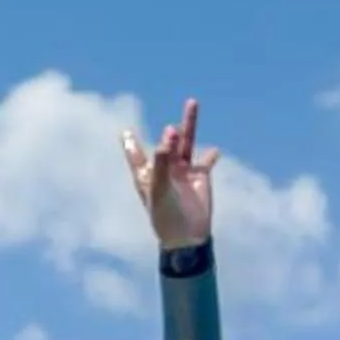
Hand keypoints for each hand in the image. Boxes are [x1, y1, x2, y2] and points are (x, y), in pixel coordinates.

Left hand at [122, 97, 218, 250]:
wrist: (186, 236)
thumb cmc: (165, 215)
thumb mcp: (159, 188)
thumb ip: (161, 161)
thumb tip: (168, 136)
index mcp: (148, 174)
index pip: (137, 156)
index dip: (131, 145)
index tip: (125, 133)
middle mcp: (165, 170)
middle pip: (167, 144)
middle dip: (170, 133)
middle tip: (171, 126)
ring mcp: (183, 172)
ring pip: (187, 144)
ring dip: (189, 125)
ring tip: (192, 103)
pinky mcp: (200, 178)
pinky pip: (205, 162)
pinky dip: (210, 155)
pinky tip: (214, 151)